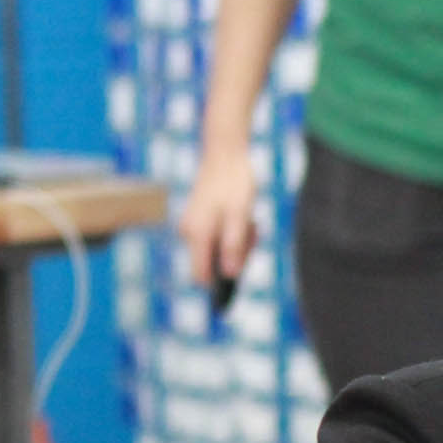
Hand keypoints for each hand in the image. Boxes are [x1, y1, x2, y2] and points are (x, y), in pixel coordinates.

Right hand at [178, 140, 257, 286]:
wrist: (225, 154)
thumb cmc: (234, 184)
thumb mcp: (241, 216)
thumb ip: (234, 246)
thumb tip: (230, 274)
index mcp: (197, 234)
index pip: (201, 275)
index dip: (217, 286)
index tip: (235, 288)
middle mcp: (190, 233)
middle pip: (213, 264)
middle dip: (236, 257)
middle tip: (252, 234)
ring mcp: (194, 226)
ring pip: (218, 250)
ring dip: (238, 244)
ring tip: (250, 222)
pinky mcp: (201, 221)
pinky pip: (219, 237)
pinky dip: (235, 233)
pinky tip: (245, 218)